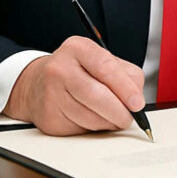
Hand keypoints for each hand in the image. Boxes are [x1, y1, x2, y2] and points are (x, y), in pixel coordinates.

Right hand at [3, 36, 145, 135]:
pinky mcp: (48, 117)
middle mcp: (60, 68)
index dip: (126, 88)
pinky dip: (93, 128)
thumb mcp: (101, 61)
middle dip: (120, 111)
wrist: (38, 83)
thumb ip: (125, 75)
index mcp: (78, 48)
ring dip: (108, 122)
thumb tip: (136, 101)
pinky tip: (91, 118)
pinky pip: (80, 129)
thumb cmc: (78, 71)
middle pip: (98, 96)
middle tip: (129, 117)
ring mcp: (51, 93)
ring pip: (91, 117)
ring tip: (111, 116)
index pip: (106, 68)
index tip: (137, 103)